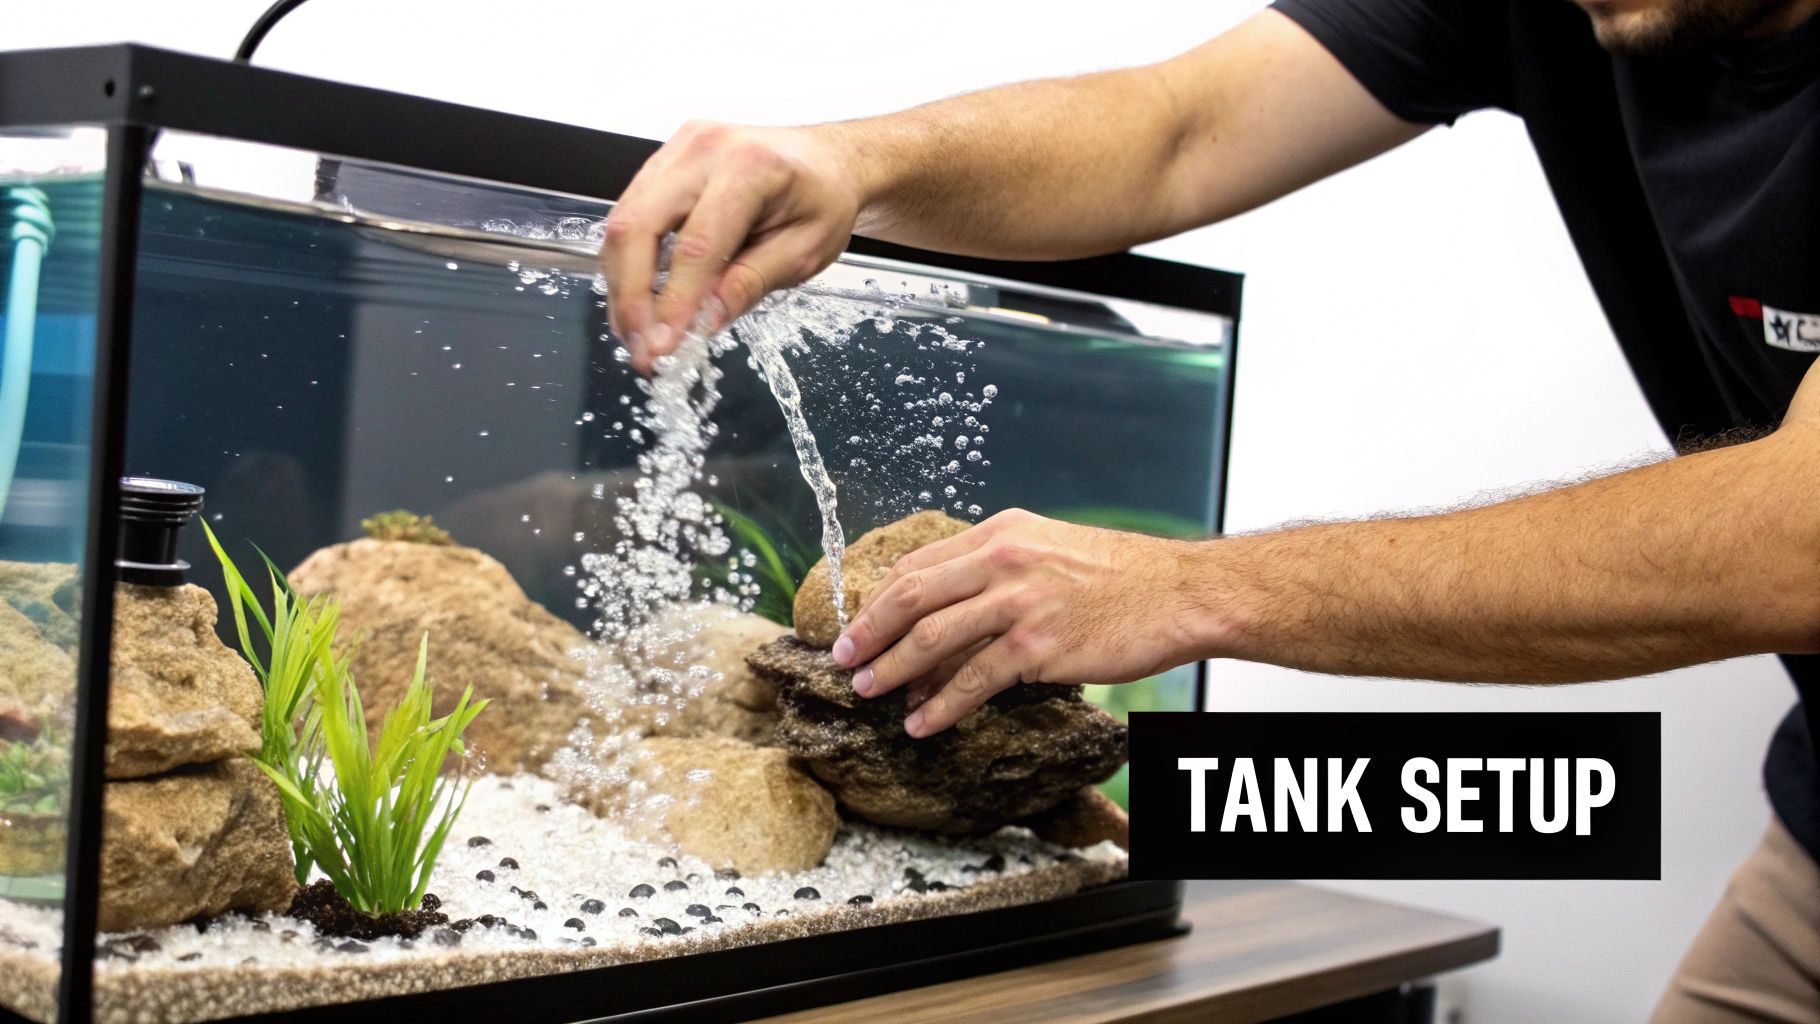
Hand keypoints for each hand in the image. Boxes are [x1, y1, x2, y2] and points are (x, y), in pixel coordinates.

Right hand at [599, 121, 863, 372]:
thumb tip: (702, 322)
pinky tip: (640, 301)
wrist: (824, 159)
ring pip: (622, 223)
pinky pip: (629, 216)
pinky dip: (628, 265)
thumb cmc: (823, 199)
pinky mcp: (662, 163)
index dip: (674, 301)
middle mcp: (702, 149)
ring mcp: (675, 151)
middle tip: (644, 351)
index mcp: (749, 167)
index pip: (696, 245)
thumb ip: (750, 284)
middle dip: (631, 298)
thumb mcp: (805, 250)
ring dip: (623, 287)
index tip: (664, 347)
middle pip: (637, 227)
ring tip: (639, 336)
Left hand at [830, 509, 1215, 736]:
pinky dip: (940, 705)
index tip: (858, 622)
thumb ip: (1002, 567)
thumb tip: (952, 605)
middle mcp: (1003, 559)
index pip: (920, 563)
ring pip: (932, 638)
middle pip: (912, 595)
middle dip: (868, 630)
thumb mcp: (1052, 549)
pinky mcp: (1038, 645)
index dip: (880, 597)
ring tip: (868, 690)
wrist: (1180, 593)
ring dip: (892, 669)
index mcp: (1002, 533)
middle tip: (842, 658)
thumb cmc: (1123, 577)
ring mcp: (1019, 602)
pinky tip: (922, 723)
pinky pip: (973, 680)